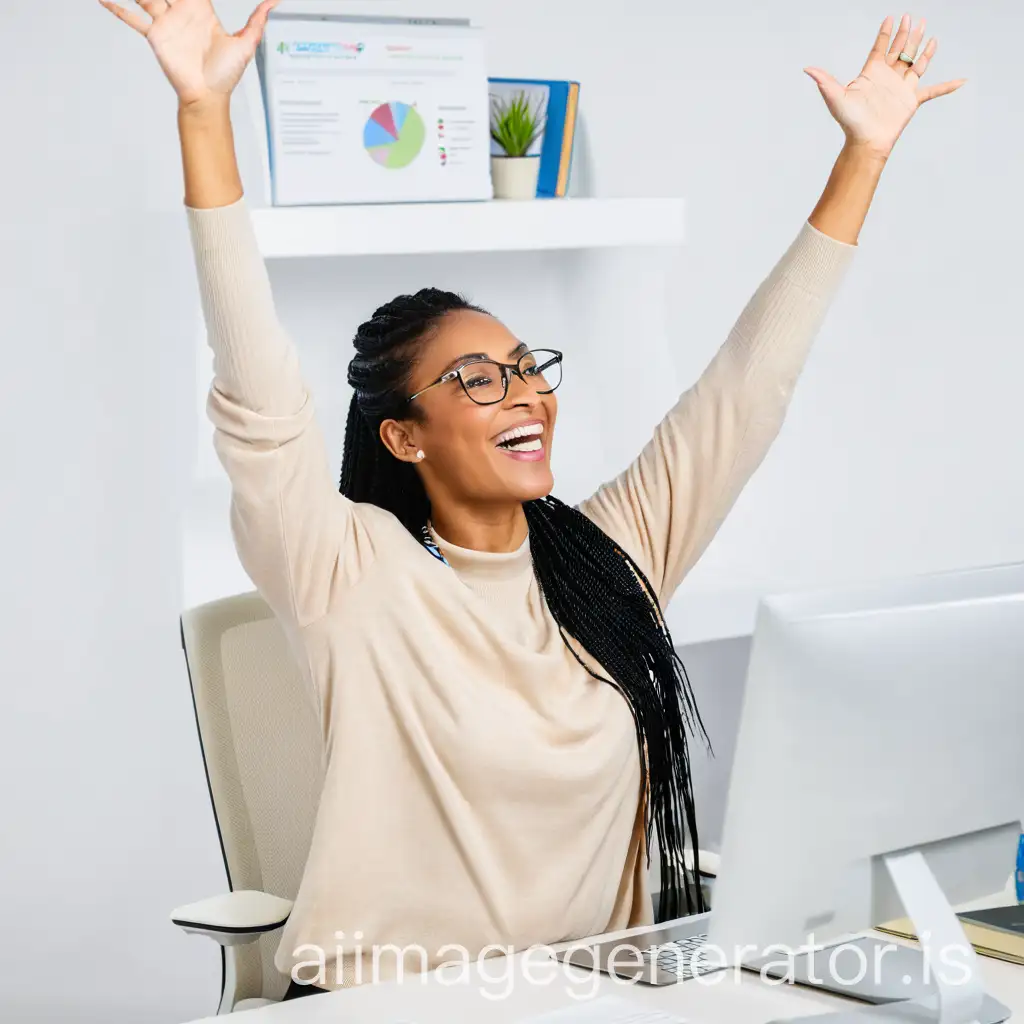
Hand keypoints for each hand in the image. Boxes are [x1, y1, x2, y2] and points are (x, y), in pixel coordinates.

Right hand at [98, 0, 278, 107]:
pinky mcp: (154, 36)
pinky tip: (103, 0)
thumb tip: (274, 2)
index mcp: (200, 9)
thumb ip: (257, 21)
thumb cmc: (226, 75)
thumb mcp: (246, 44)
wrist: (208, 97)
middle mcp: (181, 12)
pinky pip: (132, 19)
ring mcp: (166, 23)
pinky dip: (117, 8)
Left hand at [804, 13, 965, 157]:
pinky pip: (933, 91)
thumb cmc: (850, 122)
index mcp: (872, 73)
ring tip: (929, 31)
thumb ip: (824, 81)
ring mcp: (900, 88)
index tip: (890, 17)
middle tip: (913, 17)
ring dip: (923, 48)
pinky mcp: (911, 100)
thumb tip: (807, 69)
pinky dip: (947, 86)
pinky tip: (961, 81)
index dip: (885, 33)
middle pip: (900, 50)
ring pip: (915, 63)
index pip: (880, 47)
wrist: (866, 142)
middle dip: (906, 33)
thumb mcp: (836, 98)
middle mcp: (887, 78)